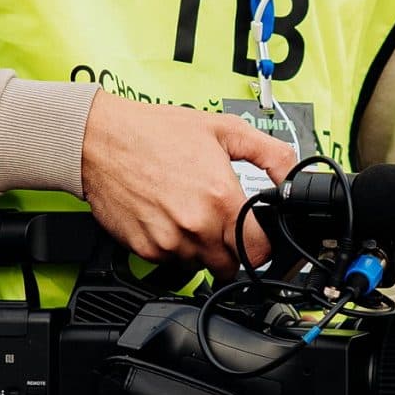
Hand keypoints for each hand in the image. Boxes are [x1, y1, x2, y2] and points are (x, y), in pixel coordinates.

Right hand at [80, 92, 294, 276]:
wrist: (99, 140)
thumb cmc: (155, 132)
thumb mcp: (223, 129)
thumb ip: (269, 153)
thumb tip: (294, 173)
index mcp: (221, 199)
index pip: (260, 252)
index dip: (263, 245)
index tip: (256, 235)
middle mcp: (196, 227)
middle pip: (232, 265)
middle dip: (233, 249)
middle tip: (221, 223)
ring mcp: (169, 242)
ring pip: (201, 265)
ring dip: (202, 248)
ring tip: (189, 213)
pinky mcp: (145, 250)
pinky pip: (171, 261)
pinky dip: (174, 246)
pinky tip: (167, 217)